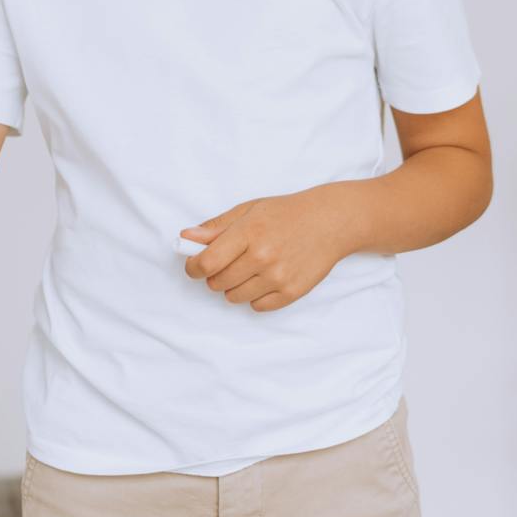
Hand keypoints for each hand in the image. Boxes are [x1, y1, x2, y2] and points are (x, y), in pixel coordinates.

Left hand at [180, 185, 367, 312]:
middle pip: (217, 282)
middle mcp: (263, 257)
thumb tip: (186, 238)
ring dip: (233, 286)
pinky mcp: (292, 292)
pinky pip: (257, 306)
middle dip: (214, 275)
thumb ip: (216, 227)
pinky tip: (263, 279)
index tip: (194, 265)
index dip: (193, 267)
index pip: (207, 262)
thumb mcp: (248, 210)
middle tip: (226, 263)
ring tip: (248, 269)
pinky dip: (254, 296)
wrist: (330, 222)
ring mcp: (278, 277)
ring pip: (234, 297)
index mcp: (248, 232)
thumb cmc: (286, 213)